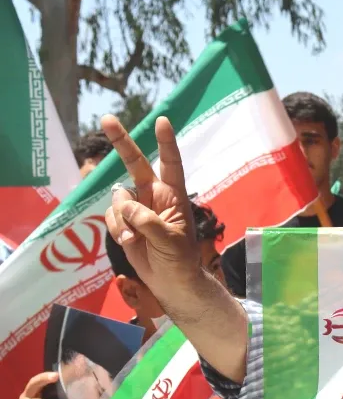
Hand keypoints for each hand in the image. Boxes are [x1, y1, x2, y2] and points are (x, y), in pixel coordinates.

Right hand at [101, 116, 202, 301]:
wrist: (170, 281)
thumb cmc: (179, 259)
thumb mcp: (169, 240)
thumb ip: (147, 221)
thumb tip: (124, 204)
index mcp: (173, 195)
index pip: (170, 163)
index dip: (165, 142)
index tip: (162, 120)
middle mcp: (154, 195)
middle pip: (135, 163)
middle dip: (121, 142)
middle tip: (107, 118)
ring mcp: (137, 207)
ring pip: (117, 199)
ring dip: (122, 218)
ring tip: (135, 238)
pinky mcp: (124, 221)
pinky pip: (110, 215)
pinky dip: (115, 228)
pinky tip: (129, 241)